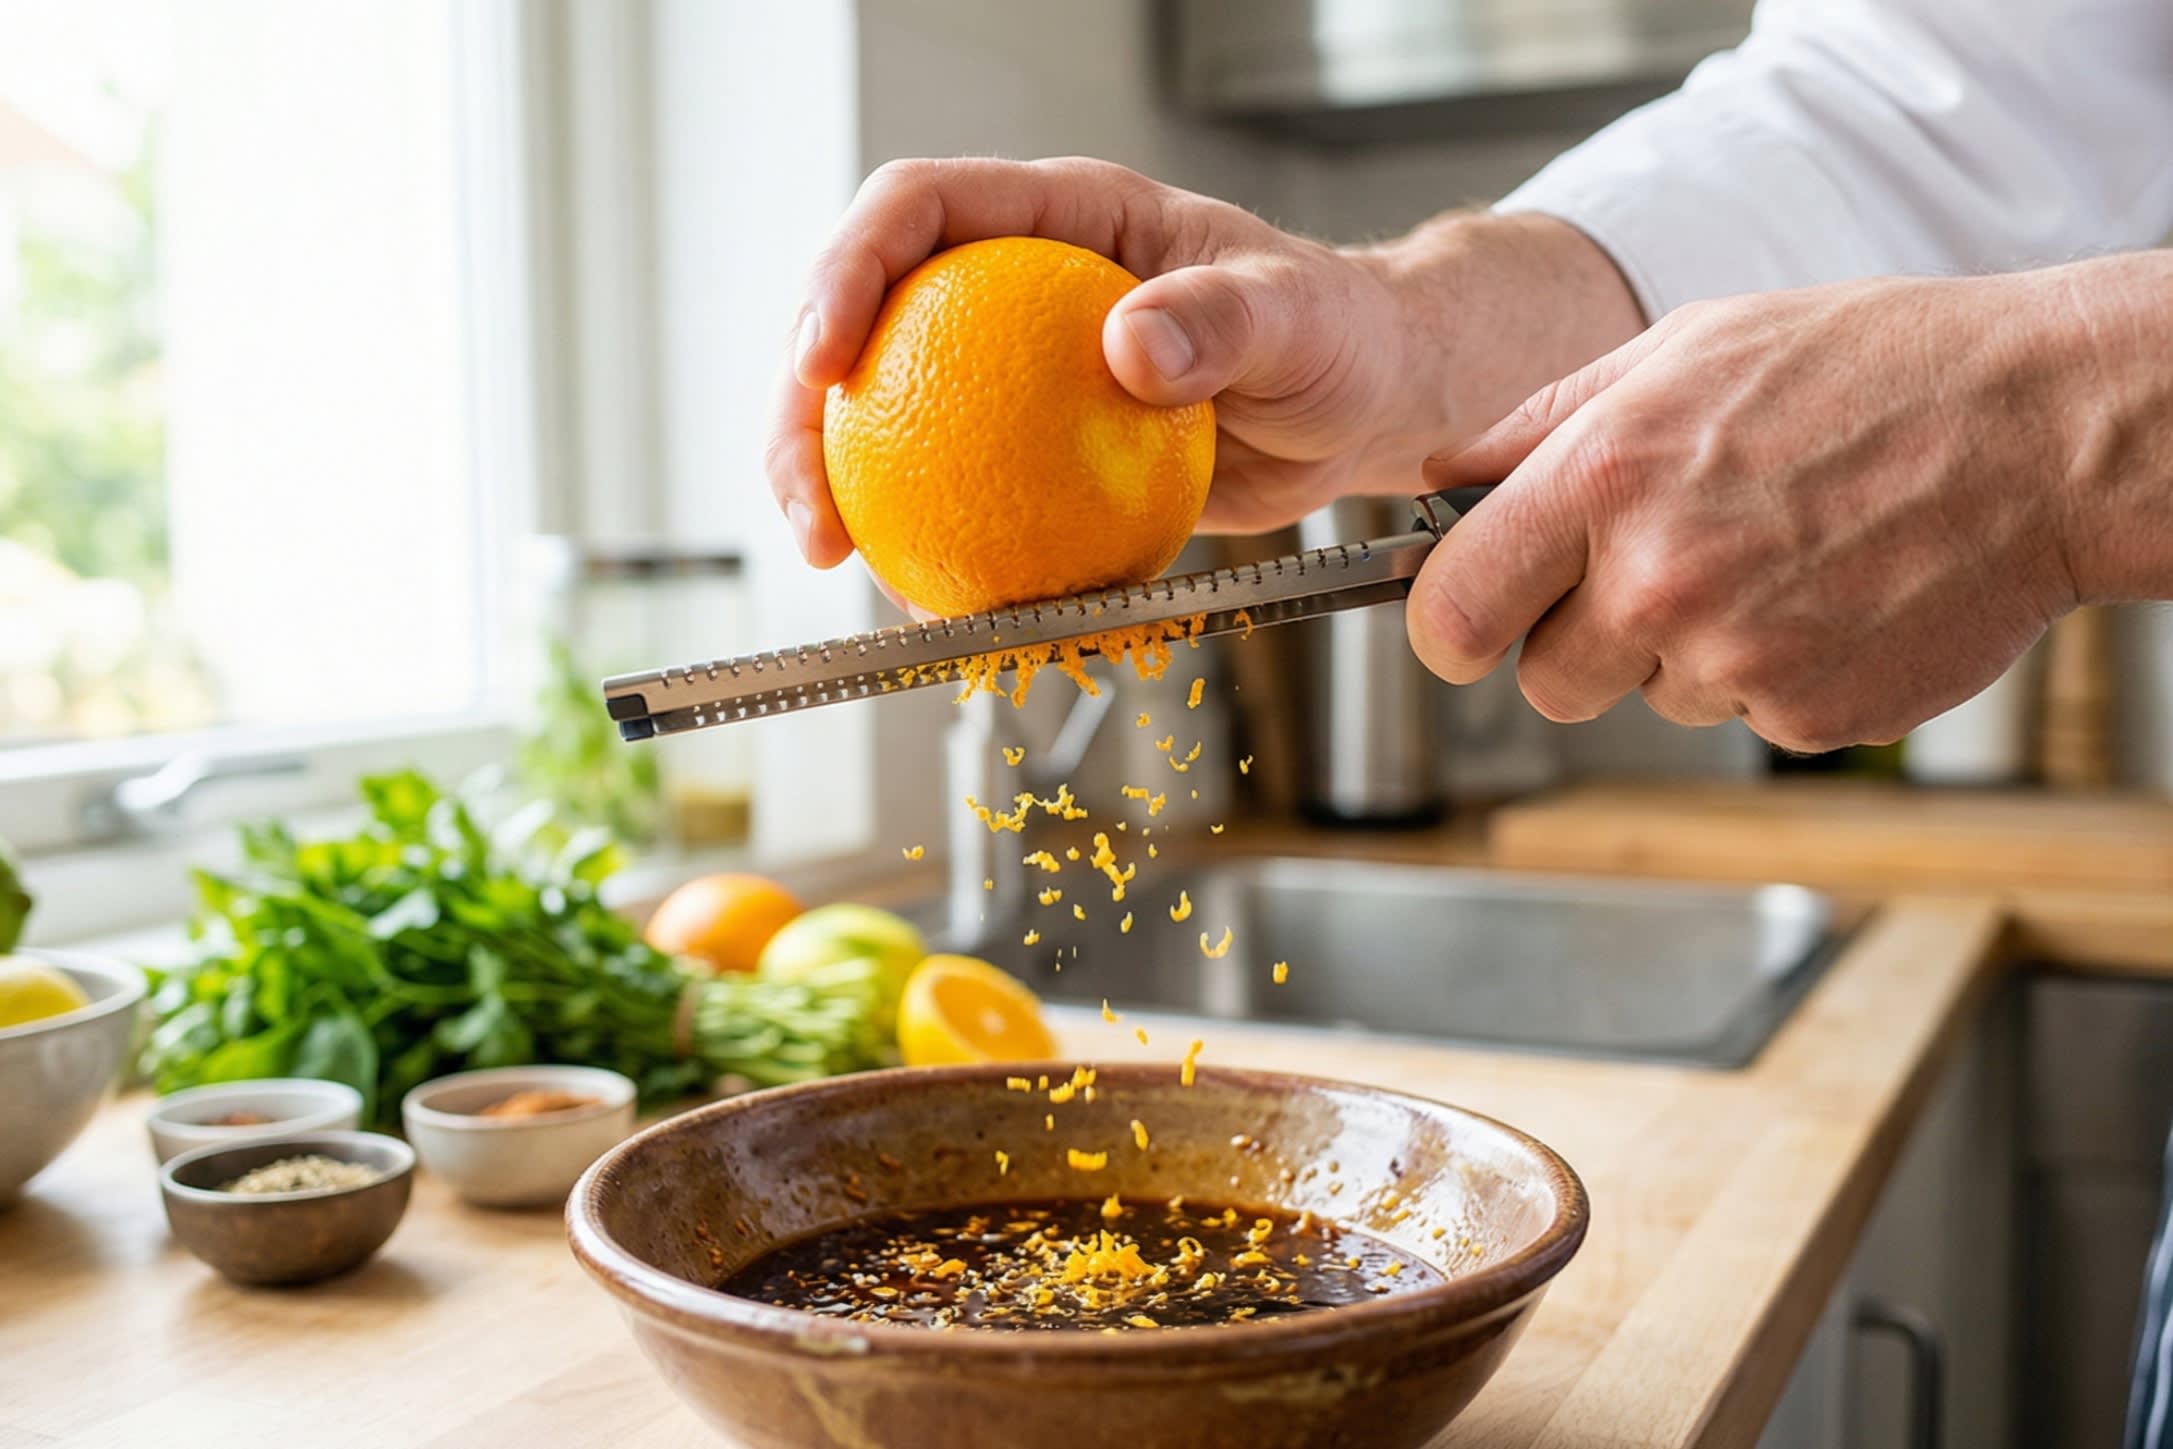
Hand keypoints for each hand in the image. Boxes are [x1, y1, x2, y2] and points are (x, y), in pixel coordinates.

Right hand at [767, 157, 1642, 567]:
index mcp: (1063, 223)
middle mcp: (1016, 290)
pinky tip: (937, 609)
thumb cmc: (1338, 334)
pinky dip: (938, 554)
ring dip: (844, 493)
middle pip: (864, 324)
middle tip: (809, 507)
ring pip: (890, 422)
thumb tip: (1129, 350)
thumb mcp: (1296, 314)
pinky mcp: (1034, 458)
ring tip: (844, 562)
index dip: (848, 271)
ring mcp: (1015, 378)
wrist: (1361, 405)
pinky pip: (960, 502)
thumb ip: (1222, 318)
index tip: (826, 360)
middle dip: (803, 410)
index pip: (919, 211)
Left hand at [1409, 273, 2090, 753]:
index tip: (1464, 620)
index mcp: (1606, 478)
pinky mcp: (1806, 718)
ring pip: (1648, 696)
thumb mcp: (1685, 347)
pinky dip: (1771, 670)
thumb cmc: (1868, 368)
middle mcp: (1657, 581)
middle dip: (1577, 639)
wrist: (2046, 429)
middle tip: (1655, 569)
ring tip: (1773, 555)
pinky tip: (1826, 593)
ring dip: (1686, 648)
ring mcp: (1734, 660)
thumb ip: (1543, 424)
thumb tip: (1445, 483)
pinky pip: (1741, 714)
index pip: (1452, 610)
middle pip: (1544, 679)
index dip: (1449, 622)